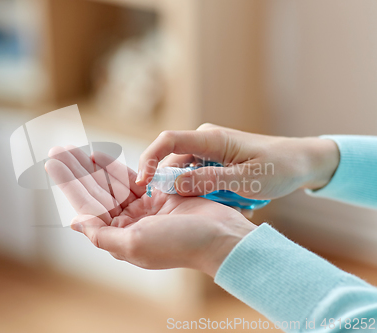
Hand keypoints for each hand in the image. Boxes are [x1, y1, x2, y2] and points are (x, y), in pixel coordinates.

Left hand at [45, 145, 255, 276]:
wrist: (221, 237)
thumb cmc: (180, 244)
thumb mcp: (134, 243)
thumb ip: (102, 234)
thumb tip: (75, 222)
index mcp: (119, 237)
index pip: (87, 206)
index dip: (69, 184)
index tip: (53, 164)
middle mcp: (128, 224)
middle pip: (95, 192)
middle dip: (76, 171)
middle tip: (57, 149)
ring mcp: (143, 210)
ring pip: (111, 184)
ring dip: (92, 166)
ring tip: (72, 148)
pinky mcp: (158, 197)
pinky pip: (132, 179)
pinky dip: (116, 168)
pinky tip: (99, 156)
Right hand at [136, 123, 339, 199]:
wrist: (302, 161)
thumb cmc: (280, 167)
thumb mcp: (246, 180)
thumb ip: (209, 181)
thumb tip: (172, 184)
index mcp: (211, 138)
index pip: (168, 140)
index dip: (149, 159)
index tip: (142, 183)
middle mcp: (205, 139)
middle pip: (172, 161)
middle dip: (174, 186)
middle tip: (189, 210)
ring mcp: (209, 149)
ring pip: (184, 172)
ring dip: (195, 192)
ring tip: (227, 204)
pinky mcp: (214, 160)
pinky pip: (197, 176)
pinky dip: (205, 191)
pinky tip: (229, 201)